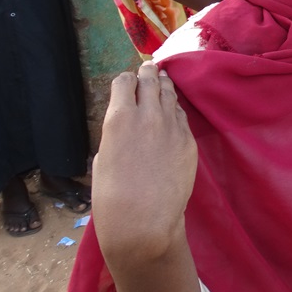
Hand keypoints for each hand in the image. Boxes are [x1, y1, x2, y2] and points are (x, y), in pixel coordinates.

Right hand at [94, 63, 197, 265]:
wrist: (144, 222)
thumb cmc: (111, 198)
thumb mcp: (102, 158)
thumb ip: (116, 133)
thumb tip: (125, 126)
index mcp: (119, 118)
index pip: (125, 81)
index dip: (126, 81)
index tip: (127, 83)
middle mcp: (148, 115)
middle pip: (151, 79)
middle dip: (148, 73)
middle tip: (148, 69)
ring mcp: (172, 126)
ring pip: (170, 93)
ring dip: (164, 86)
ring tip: (163, 81)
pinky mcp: (188, 139)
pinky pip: (181, 116)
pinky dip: (175, 110)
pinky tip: (173, 112)